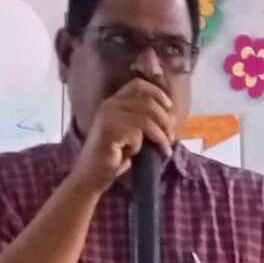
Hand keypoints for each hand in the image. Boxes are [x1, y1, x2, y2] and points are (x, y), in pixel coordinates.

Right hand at [69, 76, 179, 190]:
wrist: (91, 177)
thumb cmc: (114, 158)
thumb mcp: (134, 136)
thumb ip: (148, 122)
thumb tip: (172, 117)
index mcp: (114, 102)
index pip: (138, 85)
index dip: (157, 94)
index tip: (169, 108)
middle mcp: (110, 105)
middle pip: (148, 102)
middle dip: (165, 121)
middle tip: (172, 138)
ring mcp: (108, 116)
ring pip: (147, 119)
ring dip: (161, 136)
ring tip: (165, 150)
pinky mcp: (109, 130)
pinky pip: (137, 134)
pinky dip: (142, 146)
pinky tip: (135, 156)